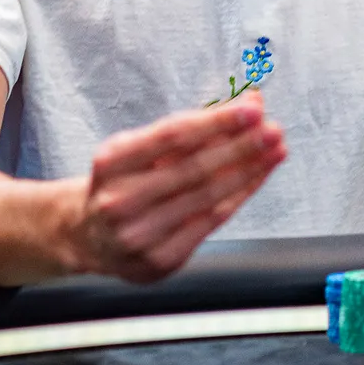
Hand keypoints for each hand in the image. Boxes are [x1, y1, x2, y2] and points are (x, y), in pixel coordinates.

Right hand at [73, 92, 285, 281]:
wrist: (88, 237)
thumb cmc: (123, 182)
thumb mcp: (140, 147)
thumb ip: (192, 126)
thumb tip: (247, 103)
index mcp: (111, 163)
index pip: (172, 136)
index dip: (216, 122)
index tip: (251, 109)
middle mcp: (120, 201)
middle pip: (194, 168)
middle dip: (241, 147)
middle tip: (273, 130)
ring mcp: (139, 235)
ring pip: (207, 197)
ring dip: (248, 171)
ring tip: (275, 150)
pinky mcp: (160, 260)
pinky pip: (210, 223)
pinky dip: (238, 196)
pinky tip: (257, 178)